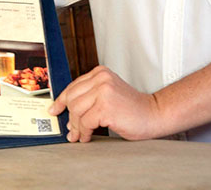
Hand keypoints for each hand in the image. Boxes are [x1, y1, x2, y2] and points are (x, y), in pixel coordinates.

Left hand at [48, 66, 162, 141]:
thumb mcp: (108, 94)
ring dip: (77, 127)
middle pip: (72, 98)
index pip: (73, 86)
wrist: (155, 114)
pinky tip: (88, 137)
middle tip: (71, 131)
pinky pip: (86, 122)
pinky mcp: (106, 107)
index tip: (55, 109)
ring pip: (77, 111)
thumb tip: (66, 111)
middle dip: (70, 117)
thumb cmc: (132, 109)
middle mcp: (101, 78)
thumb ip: (89, 97)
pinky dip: (85, 132)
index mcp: (100, 73)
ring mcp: (104, 91)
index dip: (62, 100)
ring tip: (79, 136)